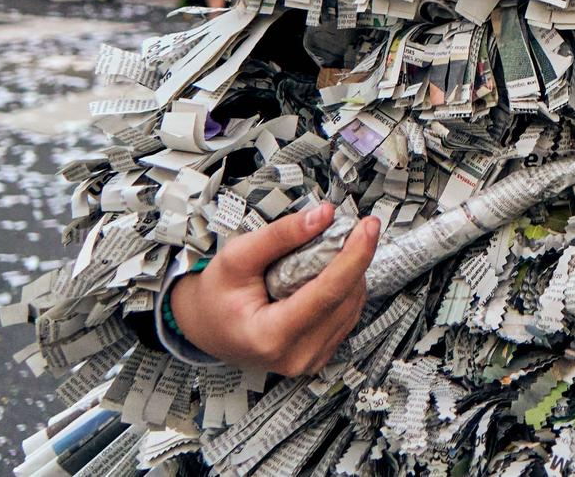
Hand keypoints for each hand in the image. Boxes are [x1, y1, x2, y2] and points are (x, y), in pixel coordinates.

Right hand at [167, 202, 377, 374]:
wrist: (205, 327)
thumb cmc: (216, 293)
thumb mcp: (237, 256)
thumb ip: (281, 235)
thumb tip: (325, 214)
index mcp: (270, 336)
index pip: (328, 293)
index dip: (355, 256)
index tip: (369, 226)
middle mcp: (295, 356)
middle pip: (344, 298)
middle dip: (353, 258)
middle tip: (343, 229)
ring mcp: (309, 361)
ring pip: (352, 307)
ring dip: (350, 273)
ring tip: (326, 253)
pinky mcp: (319, 357)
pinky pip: (347, 316)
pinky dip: (344, 289)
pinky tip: (326, 274)